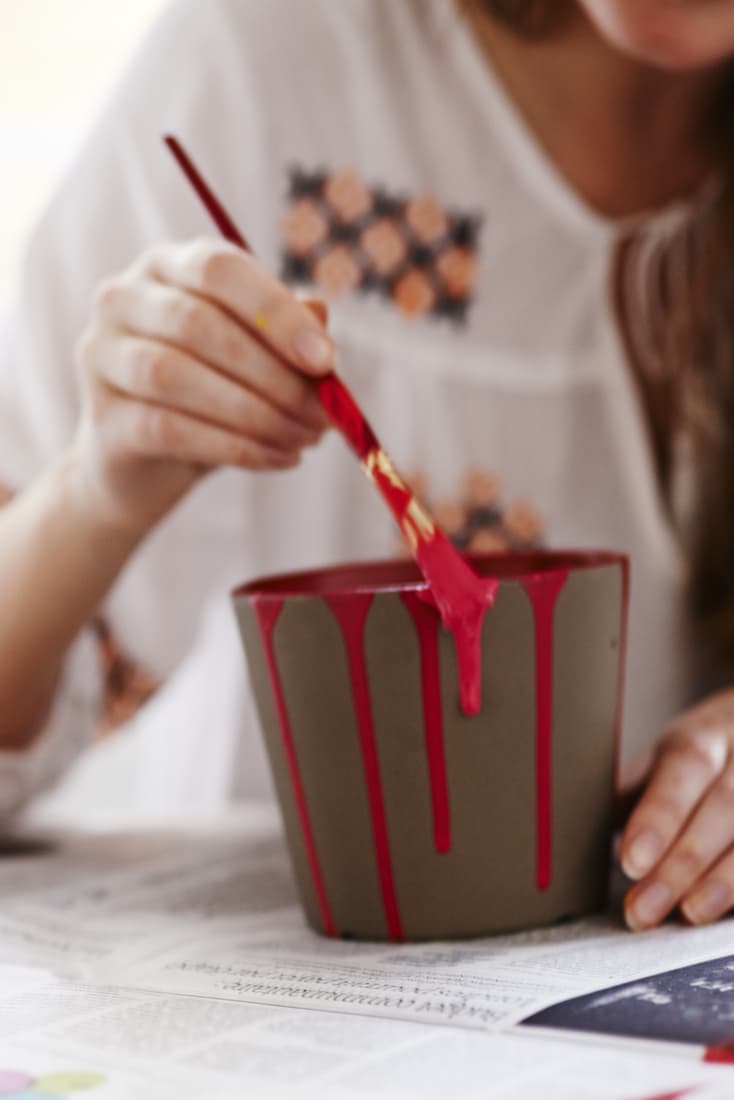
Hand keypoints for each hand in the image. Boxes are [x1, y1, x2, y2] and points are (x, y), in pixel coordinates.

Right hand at [72, 238, 332, 535]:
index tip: (325, 361)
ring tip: (304, 439)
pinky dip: (235, 447)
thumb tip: (321, 318)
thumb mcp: (259, 359)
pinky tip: (280, 458)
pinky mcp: (101, 417)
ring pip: (176, 376)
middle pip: (198, 324)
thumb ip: (287, 334)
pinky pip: (168, 428)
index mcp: (169, 266)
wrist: (147, 466)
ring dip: (255, 414)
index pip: (219, 269)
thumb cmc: (212, 396)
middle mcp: (124, 298)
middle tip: (321, 416)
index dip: (275, 313)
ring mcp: (101, 354)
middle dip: (273, 375)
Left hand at [619, 689, 733, 929]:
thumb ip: (629, 792)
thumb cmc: (700, 760)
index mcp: (703, 737)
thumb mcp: (664, 760)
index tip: (630, 861)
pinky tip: (724, 917)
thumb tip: (564, 827)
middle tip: (643, 909)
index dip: (659, 818)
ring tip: (687, 914)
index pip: (682, 771)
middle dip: (682, 864)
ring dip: (722, 882)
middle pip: (723, 807)